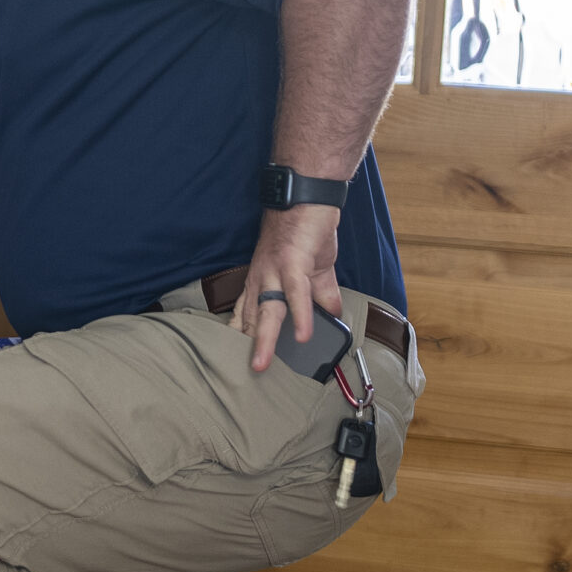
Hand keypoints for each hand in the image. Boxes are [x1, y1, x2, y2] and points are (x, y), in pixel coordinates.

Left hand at [232, 204, 344, 372]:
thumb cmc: (307, 231)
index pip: (246, 314)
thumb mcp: (315, 270)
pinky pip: (296, 294)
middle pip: (250, 318)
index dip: (242, 338)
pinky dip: (301, 315)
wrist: (309, 196)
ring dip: (264, 340)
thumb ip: (322, 296)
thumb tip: (334, 317)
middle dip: (245, 347)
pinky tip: (304, 335)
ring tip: (261, 366)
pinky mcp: (293, 262)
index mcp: (263, 281)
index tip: (237, 362)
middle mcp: (262, 278)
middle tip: (242, 375)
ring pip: (267, 311)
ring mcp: (274, 270)